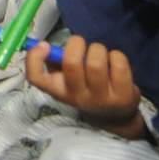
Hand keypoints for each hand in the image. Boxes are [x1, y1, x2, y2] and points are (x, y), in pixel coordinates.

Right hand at [25, 36, 143, 137]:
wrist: (114, 115)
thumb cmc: (87, 88)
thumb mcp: (67, 79)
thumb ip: (56, 61)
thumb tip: (44, 45)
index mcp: (59, 90)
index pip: (36, 78)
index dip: (35, 59)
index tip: (44, 45)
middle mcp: (78, 97)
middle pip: (72, 64)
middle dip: (77, 44)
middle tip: (81, 44)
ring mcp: (101, 99)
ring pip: (96, 63)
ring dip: (98, 49)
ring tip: (100, 54)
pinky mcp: (123, 97)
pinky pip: (118, 64)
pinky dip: (116, 56)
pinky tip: (114, 62)